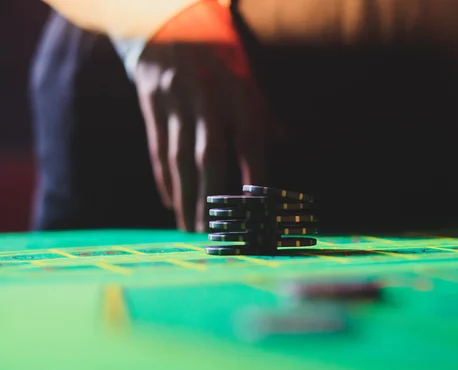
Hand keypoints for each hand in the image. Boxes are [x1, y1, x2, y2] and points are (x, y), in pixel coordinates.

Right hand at [134, 42, 276, 231]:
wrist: (166, 28)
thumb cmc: (216, 59)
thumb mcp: (245, 78)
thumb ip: (264, 113)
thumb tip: (288, 140)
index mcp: (236, 94)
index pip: (249, 141)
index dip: (254, 176)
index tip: (258, 212)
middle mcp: (205, 100)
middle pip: (208, 157)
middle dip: (212, 199)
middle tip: (216, 234)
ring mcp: (174, 104)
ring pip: (178, 159)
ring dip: (187, 198)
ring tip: (192, 230)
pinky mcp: (151, 107)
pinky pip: (157, 150)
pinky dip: (164, 180)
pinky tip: (171, 204)